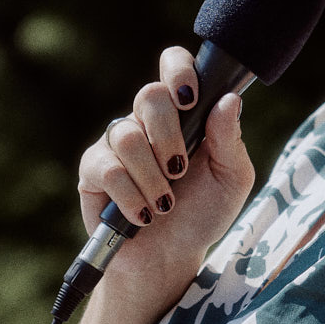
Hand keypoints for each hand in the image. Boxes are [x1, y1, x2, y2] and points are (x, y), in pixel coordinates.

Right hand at [77, 45, 256, 294]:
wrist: (170, 258)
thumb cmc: (203, 214)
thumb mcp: (230, 180)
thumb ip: (230, 140)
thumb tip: (228, 100)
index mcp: (183, 113)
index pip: (173, 65)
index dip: (178, 70)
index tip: (189, 98)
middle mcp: (147, 121)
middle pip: (148, 95)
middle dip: (169, 136)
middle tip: (180, 170)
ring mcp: (117, 143)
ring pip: (128, 135)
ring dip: (153, 178)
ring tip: (165, 204)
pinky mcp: (94, 171)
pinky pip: (108, 169)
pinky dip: (131, 197)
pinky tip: (143, 216)